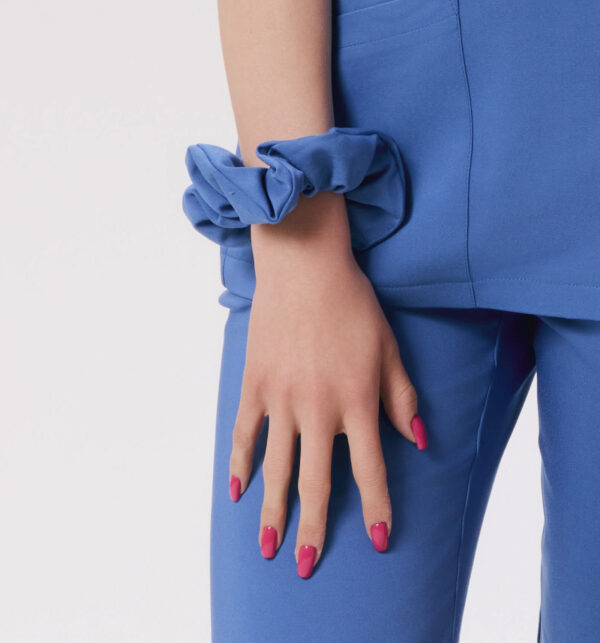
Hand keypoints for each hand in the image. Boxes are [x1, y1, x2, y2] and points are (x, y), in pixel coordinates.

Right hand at [228, 192, 426, 577]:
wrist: (305, 266)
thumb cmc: (353, 304)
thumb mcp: (388, 348)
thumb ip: (401, 397)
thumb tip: (419, 440)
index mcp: (357, 401)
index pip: (370, 469)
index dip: (376, 508)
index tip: (377, 541)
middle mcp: (318, 408)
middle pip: (316, 481)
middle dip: (314, 528)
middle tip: (307, 565)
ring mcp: (281, 398)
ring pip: (277, 468)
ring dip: (273, 511)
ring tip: (268, 547)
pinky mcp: (254, 383)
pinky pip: (244, 433)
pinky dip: (241, 464)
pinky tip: (238, 492)